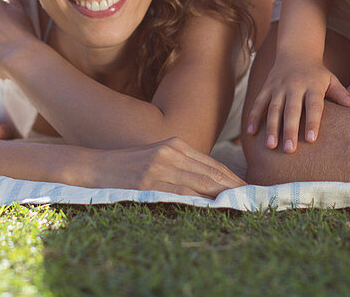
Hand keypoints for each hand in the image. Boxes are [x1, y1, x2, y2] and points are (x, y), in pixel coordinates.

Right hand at [86, 137, 244, 197]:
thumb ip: (180, 167)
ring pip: (202, 182)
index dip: (234, 178)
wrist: (93, 166)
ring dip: (224, 195)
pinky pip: (181, 191)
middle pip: (213, 172)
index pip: (213, 164)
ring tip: (243, 206)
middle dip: (236, 187)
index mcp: (176, 144)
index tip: (251, 190)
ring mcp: (160, 165)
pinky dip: (200, 200)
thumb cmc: (126, 167)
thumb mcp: (156, 160)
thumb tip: (208, 185)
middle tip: (256, 200)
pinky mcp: (149, 180)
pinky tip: (214, 207)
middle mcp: (171, 151)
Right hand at [245, 56, 349, 152]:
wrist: (296, 51)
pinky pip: (259, 103)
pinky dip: (253, 117)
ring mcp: (278, 86)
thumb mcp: (331, 79)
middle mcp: (294, 86)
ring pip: (273, 108)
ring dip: (271, 127)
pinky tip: (250, 133)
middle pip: (291, 110)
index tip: (311, 139)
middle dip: (289, 130)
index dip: (312, 122)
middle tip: (289, 151)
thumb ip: (341, 94)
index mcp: (312, 85)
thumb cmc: (317, 72)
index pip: (313, 106)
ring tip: (271, 146)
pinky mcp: (266, 87)